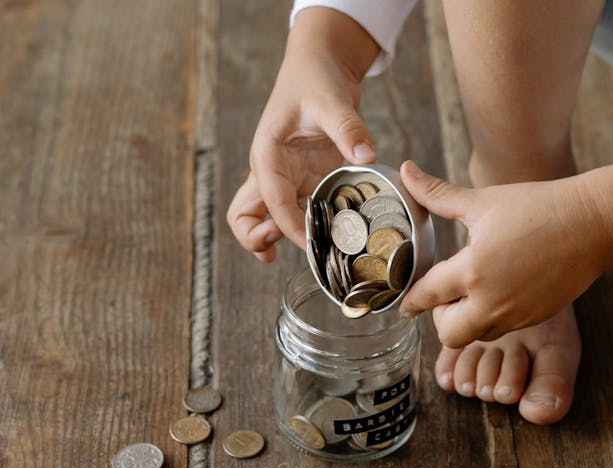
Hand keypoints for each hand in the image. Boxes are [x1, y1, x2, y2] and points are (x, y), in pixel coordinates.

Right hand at [226, 8, 380, 262]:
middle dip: (256, 239)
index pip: (270, 200)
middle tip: (284, 253)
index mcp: (267, 154)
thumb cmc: (316, 79)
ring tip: (310, 255)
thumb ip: (348, 129)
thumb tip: (365, 156)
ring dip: (277, 239)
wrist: (320, 66)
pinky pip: (297, 213)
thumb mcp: (332, 101)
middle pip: (245, 216)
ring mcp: (286, 179)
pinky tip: (330, 241)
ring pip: (265, 220)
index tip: (312, 242)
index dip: (287, 226)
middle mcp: (270, 171)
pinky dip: (305, 230)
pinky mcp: (304, 181)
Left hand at [398, 161, 609, 347]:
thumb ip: (438, 194)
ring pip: (477, 336)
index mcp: (472, 269)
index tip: (405, 304)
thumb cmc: (538, 206)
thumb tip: (405, 171)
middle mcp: (491, 300)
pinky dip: (493, 317)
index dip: (411, 301)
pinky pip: (503, 329)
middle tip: (447, 296)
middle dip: (441, 319)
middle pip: (449, 334)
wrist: (593, 223)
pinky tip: (500, 290)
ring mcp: (516, 313)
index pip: (427, 296)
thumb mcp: (483, 200)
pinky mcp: (535, 317)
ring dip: (468, 320)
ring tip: (475, 290)